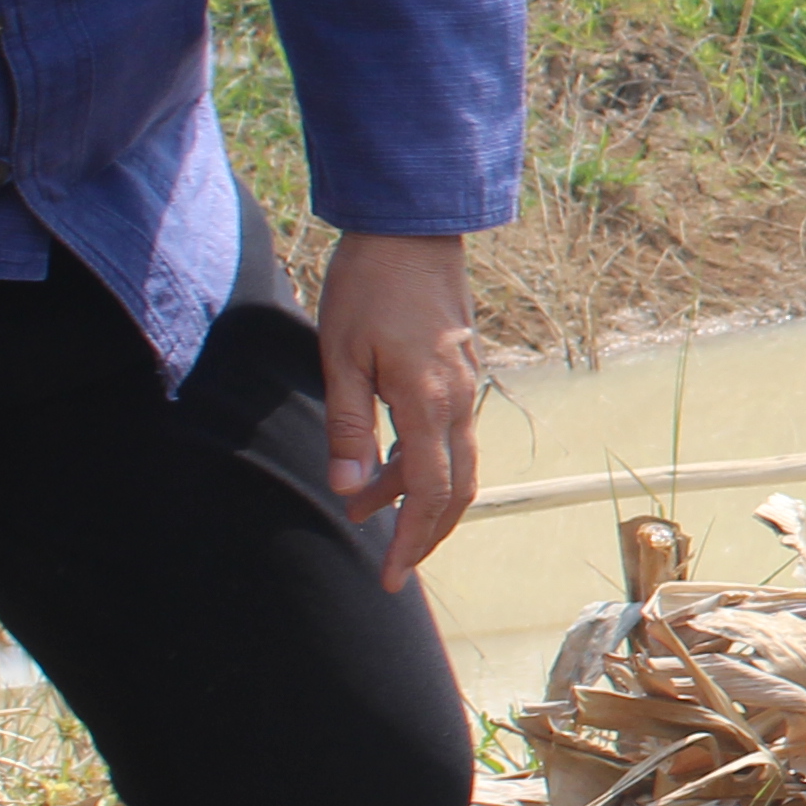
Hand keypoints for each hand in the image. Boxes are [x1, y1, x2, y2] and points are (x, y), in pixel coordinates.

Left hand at [319, 231, 486, 588]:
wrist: (412, 228)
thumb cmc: (368, 285)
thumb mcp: (339, 355)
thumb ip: (348, 426)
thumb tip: (350, 492)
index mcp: (427, 401)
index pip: (428, 492)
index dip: (410, 540)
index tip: (389, 576)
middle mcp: (458, 401)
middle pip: (457, 490)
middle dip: (427, 534)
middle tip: (393, 567)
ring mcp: (465, 387)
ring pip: (457, 465)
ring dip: (420, 499)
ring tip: (368, 509)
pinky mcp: (461, 375)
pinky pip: (453, 437)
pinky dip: (426, 466)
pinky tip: (388, 465)